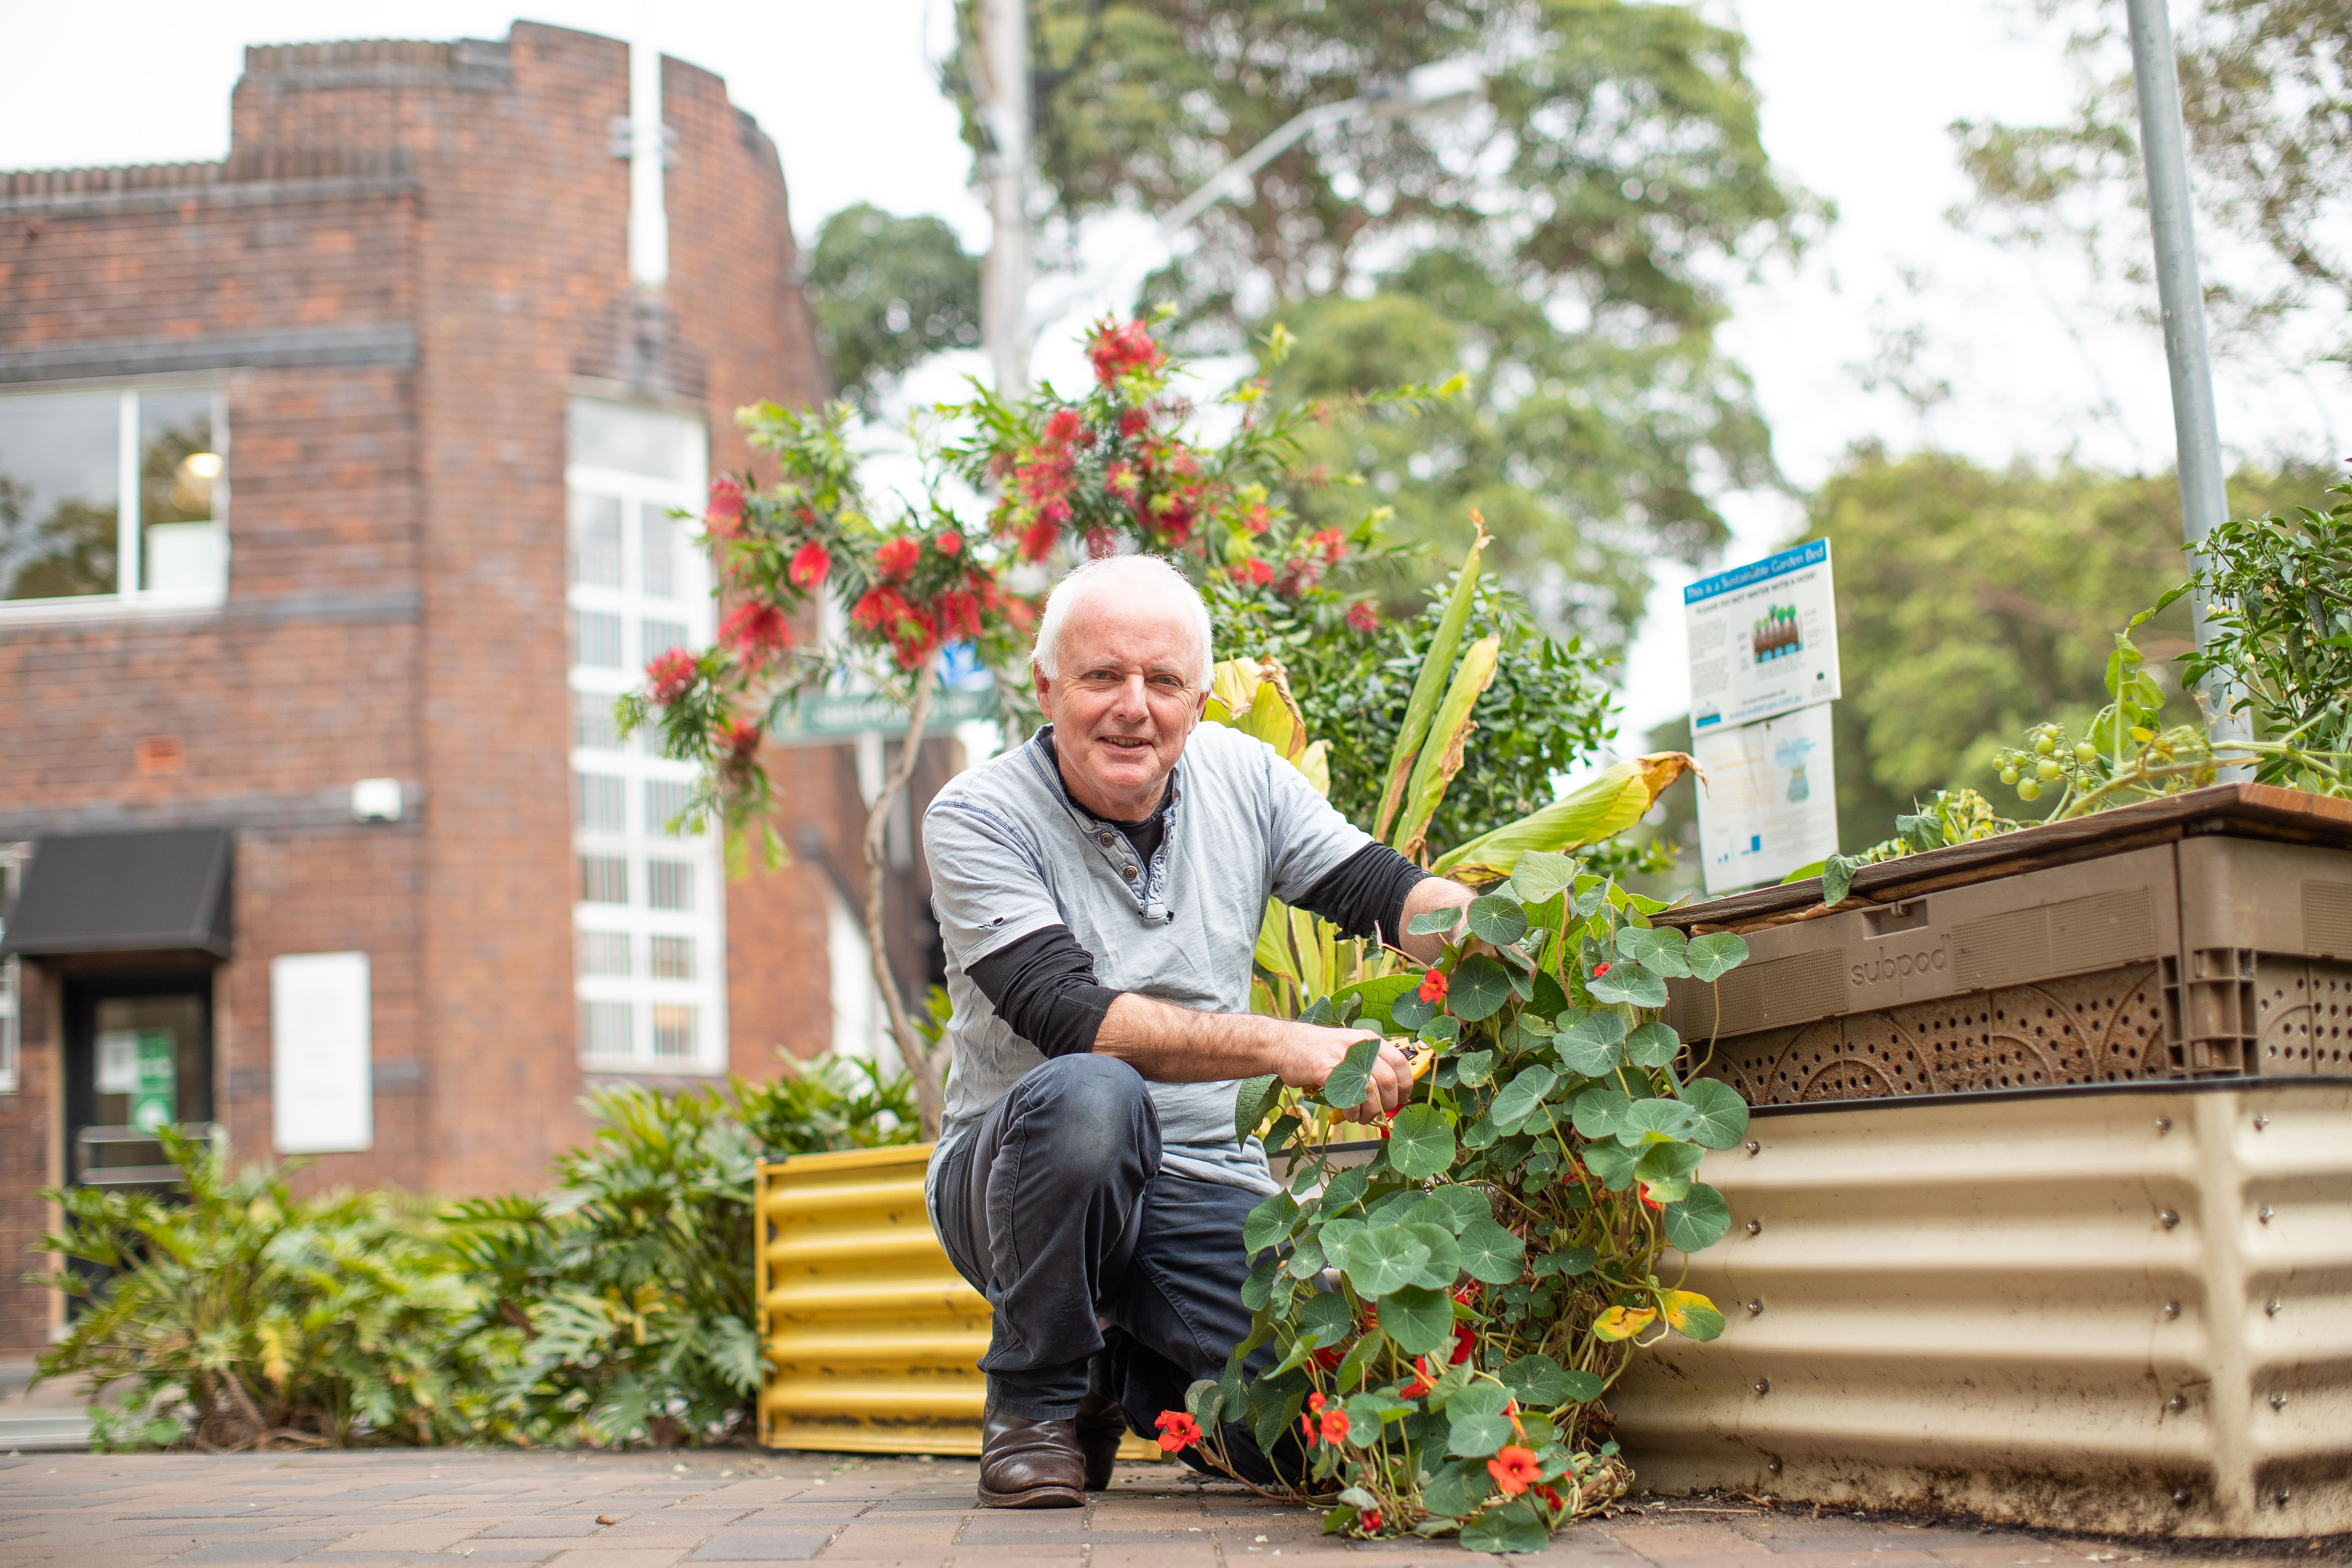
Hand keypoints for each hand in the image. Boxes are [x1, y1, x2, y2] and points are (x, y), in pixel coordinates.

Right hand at [1276, 1024, 1415, 1122]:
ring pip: (1371, 1092)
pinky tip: (1348, 1113)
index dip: (1405, 1086)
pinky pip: (1349, 1097)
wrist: (1285, 1043)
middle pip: (1388, 1081)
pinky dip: (1352, 1111)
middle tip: (1379, 1113)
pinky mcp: (1326, 1070)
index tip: (1400, 1100)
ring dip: (1370, 1111)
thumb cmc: (1319, 1050)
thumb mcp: (1350, 1048)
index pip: (1401, 1064)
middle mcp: (1360, 1047)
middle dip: (1387, 1104)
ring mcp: (1342, 1058)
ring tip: (1361, 1117)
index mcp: (1369, 1040)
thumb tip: (1391, 1091)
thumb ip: (1370, 1064)